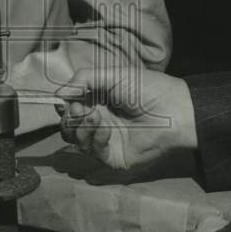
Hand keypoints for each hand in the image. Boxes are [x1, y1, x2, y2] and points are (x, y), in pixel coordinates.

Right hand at [56, 66, 195, 169]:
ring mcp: (105, 139)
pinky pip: (93, 151)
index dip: (64, 105)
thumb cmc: (146, 89)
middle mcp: (99, 120)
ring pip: (76, 139)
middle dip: (69, 117)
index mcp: (98, 101)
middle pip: (69, 125)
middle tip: (78, 109)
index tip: (64, 100)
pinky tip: (106, 129)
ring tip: (94, 116)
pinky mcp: (112, 156)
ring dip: (80, 127)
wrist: (172, 110)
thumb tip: (58, 93)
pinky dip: (96, 138)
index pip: (71, 106)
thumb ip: (83, 79)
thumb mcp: (112, 75)